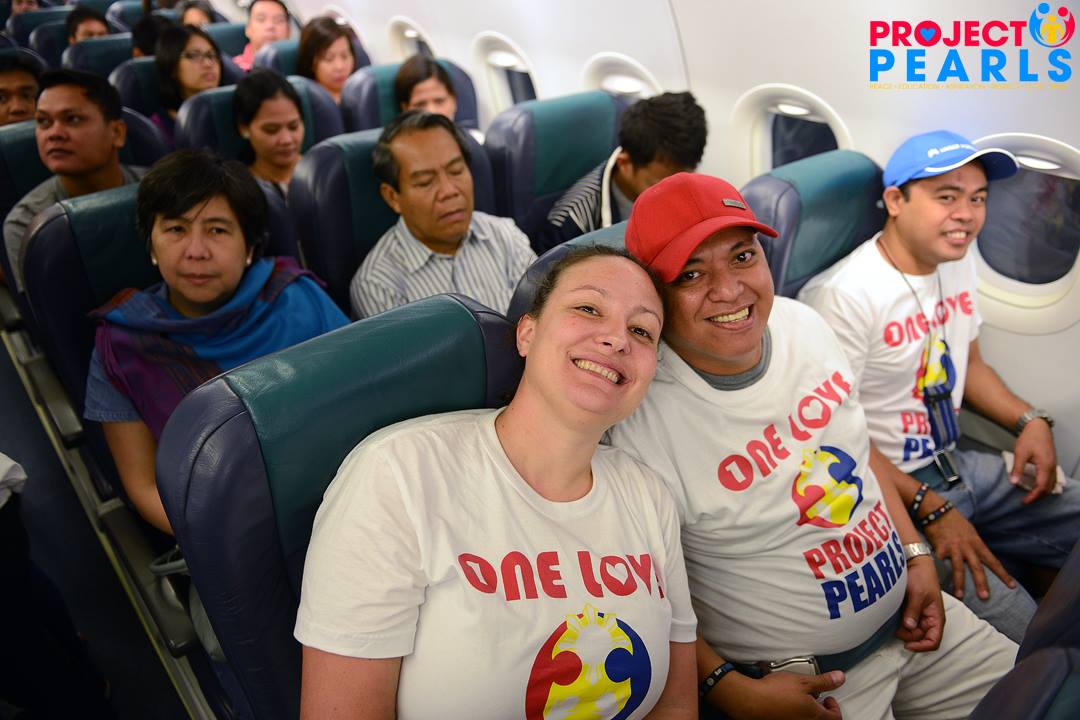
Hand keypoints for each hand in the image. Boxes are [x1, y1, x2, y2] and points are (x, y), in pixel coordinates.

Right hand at [713, 670, 843, 719]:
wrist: (752, 701)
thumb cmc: (775, 692)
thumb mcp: (803, 681)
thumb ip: (824, 682)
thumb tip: (840, 678)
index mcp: (815, 716)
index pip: (835, 717)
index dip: (835, 706)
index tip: (828, 696)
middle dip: (821, 708)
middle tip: (816, 698)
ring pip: (807, 719)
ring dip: (808, 709)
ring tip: (800, 696)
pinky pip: (794, 718)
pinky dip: (795, 711)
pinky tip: (786, 700)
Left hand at [895, 556, 943, 651]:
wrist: (914, 563)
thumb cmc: (922, 576)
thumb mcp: (918, 594)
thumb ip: (913, 611)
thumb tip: (908, 627)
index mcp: (936, 618)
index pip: (933, 641)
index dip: (921, 647)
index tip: (907, 645)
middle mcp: (929, 619)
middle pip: (919, 638)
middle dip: (908, 636)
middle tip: (896, 627)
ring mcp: (919, 616)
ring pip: (911, 632)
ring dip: (902, 630)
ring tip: (894, 620)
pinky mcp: (910, 611)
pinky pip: (905, 623)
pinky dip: (899, 624)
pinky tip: (893, 617)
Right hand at [922, 505, 1015, 599]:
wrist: (937, 510)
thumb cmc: (955, 521)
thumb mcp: (970, 532)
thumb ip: (974, 546)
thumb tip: (979, 558)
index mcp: (977, 543)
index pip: (993, 561)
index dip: (1002, 574)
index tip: (1011, 586)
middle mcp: (967, 547)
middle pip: (977, 568)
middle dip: (981, 583)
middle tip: (985, 597)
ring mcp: (953, 548)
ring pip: (958, 568)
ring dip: (959, 583)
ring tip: (960, 596)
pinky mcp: (939, 549)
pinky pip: (940, 563)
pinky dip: (939, 571)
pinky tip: (937, 580)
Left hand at [1011, 419, 1056, 503]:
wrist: (1037, 427)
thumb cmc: (1030, 438)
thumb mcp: (1020, 453)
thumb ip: (1017, 469)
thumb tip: (1013, 482)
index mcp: (1045, 466)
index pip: (1042, 487)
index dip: (1034, 496)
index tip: (1025, 501)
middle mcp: (1052, 467)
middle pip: (1048, 488)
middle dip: (1038, 496)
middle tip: (1026, 500)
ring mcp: (1053, 465)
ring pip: (1051, 484)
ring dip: (1042, 491)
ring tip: (1031, 495)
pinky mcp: (1051, 463)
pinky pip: (1051, 478)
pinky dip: (1045, 485)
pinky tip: (1037, 485)